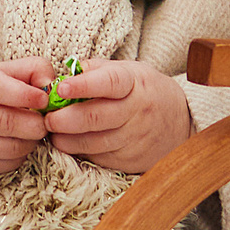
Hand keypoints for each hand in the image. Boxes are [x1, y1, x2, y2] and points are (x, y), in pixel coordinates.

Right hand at [0, 58, 54, 177]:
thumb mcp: (3, 70)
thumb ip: (32, 69)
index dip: (24, 95)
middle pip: (4, 122)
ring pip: (9, 148)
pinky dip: (22, 155)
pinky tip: (21, 142)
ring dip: (30, 141)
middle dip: (34, 124)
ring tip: (34, 131)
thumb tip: (51, 86)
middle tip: (45, 121)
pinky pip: (7, 164)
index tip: (44, 99)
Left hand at [42, 59, 190, 172]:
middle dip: (65, 120)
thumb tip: (64, 72)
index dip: (83, 85)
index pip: (109, 82)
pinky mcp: (130, 159)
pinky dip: (79, 152)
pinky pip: (98, 157)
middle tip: (47, 119)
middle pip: (96, 118)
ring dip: (67, 140)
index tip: (61, 89)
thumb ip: (96, 70)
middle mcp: (137, 111)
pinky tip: (70, 144)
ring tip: (53, 133)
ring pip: (94, 142)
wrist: (182, 122)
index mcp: (134, 83)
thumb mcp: (129, 71)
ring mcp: (135, 138)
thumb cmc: (145, 91)